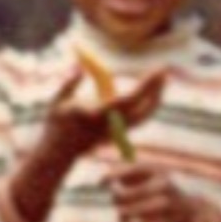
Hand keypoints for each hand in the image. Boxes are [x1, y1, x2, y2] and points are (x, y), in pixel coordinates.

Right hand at [11, 65, 166, 221]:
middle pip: (144, 108)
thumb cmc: (56, 126)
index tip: (157, 70)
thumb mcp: (57, 102)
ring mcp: (116, 131)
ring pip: (145, 115)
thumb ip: (70, 83)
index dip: (146, 86)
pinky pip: (141, 118)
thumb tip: (81, 67)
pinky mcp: (118, 133)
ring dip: (156, 97)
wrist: (60, 154)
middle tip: (164, 70)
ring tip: (161, 79)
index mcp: (97, 115)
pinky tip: (153, 91)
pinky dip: (149, 104)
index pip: (128, 100)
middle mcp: (111, 125)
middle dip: (156, 88)